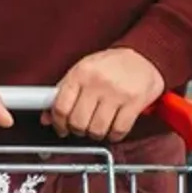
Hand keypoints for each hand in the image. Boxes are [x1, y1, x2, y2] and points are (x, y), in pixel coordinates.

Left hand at [43, 49, 163, 140]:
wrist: (143, 57)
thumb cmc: (109, 66)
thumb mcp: (82, 72)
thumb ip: (64, 94)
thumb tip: (47, 118)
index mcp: (80, 74)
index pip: (61, 106)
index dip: (58, 123)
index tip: (61, 128)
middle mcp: (97, 82)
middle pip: (78, 121)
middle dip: (77, 130)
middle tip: (80, 128)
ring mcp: (117, 93)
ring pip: (97, 129)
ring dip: (95, 134)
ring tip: (96, 128)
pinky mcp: (135, 102)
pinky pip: (119, 130)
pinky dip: (113, 136)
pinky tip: (112, 130)